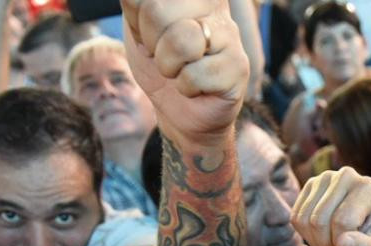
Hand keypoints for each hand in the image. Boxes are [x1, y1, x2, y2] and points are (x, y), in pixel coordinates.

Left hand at [120, 0, 248, 146]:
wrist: (180, 110)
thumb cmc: (160, 62)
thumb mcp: (136, 25)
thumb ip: (135, 3)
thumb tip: (132, 0)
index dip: (136, 21)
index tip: (152, 33)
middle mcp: (213, 2)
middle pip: (156, 11)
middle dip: (151, 43)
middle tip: (166, 54)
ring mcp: (230, 33)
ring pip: (179, 42)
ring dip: (168, 65)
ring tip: (180, 69)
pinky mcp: (238, 66)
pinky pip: (194, 76)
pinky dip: (186, 88)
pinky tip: (198, 87)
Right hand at [292, 167, 370, 245]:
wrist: (362, 222)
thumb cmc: (369, 236)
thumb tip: (342, 243)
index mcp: (367, 188)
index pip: (342, 222)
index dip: (341, 244)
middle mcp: (346, 175)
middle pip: (319, 221)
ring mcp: (324, 177)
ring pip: (305, 220)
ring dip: (315, 242)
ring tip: (331, 243)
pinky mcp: (309, 185)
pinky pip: (296, 217)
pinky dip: (305, 234)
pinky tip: (321, 235)